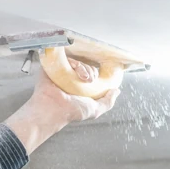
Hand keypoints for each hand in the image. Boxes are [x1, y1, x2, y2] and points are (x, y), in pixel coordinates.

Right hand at [5, 59, 119, 153]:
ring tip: (82, 78)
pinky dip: (73, 63)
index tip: (95, 80)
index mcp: (79, 87)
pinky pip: (65, 57)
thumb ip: (108, 101)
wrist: (54, 108)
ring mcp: (61, 72)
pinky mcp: (53, 66)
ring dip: (83, 68)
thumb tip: (116, 91)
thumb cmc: (71, 111)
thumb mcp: (95, 109)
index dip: (95, 74)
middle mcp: (70, 79)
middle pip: (85, 66)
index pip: (91, 74)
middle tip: (89, 81)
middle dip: (91, 72)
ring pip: (77, 61)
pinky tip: (74, 72)